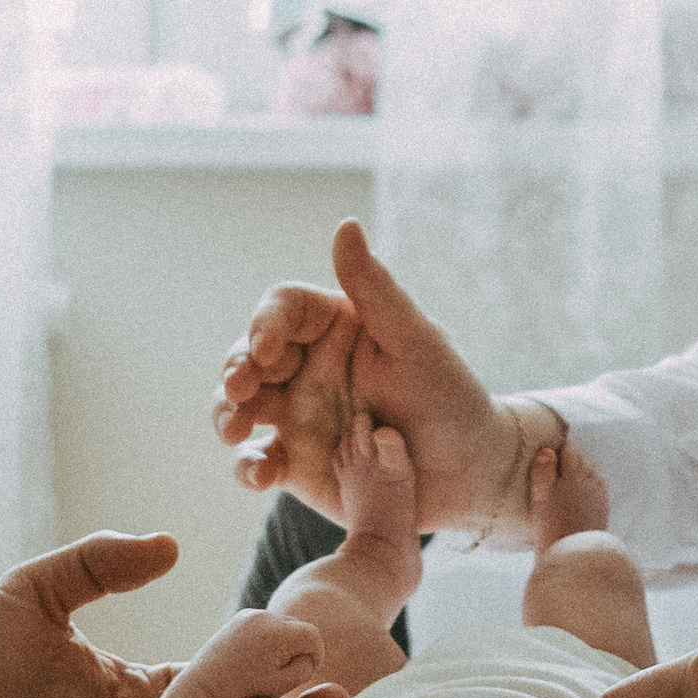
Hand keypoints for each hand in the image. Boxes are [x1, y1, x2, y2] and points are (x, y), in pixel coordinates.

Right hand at [211, 221, 515, 524]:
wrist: (471, 472)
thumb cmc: (451, 397)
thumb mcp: (416, 342)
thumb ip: (375, 289)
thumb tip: (346, 224)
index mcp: (333, 327)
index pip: (282, 309)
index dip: (265, 323)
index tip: (267, 349)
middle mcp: (306, 367)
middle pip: (247, 356)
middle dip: (235, 369)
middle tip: (239, 389)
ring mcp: (296, 415)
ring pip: (239, 407)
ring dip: (226, 415)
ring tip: (235, 431)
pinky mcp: (295, 463)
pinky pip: (255, 462)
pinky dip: (247, 468)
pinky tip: (262, 472)